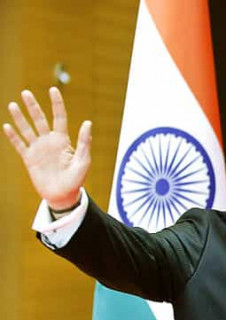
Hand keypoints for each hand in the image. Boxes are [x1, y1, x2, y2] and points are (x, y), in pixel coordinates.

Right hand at [3, 87, 90, 209]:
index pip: (59, 117)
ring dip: (20, 117)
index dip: (56, 103)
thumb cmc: (77, 179)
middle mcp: (49, 142)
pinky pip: (19, 145)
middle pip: (40, 119)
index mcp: (63, 140)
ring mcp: (38, 149)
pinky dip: (13, 136)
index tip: (53, 89)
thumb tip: (88, 122)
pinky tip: (7, 126)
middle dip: (33, 106)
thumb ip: (85, 142)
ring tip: (12, 104)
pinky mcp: (29, 159)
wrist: (63, 195)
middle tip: (25, 92)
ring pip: (27, 129)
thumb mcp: (84, 161)